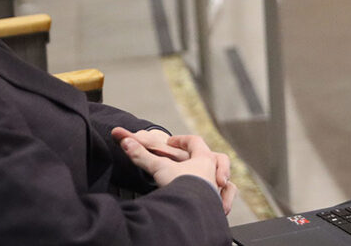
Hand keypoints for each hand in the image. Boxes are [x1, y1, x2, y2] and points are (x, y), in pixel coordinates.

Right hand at [116, 131, 237, 213]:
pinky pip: (226, 201)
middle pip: (218, 158)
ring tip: (212, 183)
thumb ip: (141, 155)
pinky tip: (219, 204)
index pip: (195, 141)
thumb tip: (124, 141)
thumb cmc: (181, 186)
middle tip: (194, 160)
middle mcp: (215, 173)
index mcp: (204, 159)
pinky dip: (224, 200)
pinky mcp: (219, 207)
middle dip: (206, 158)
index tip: (170, 142)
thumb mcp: (159, 168)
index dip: (182, 140)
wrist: (194, 210)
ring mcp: (219, 190)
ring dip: (219, 180)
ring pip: (226, 181)